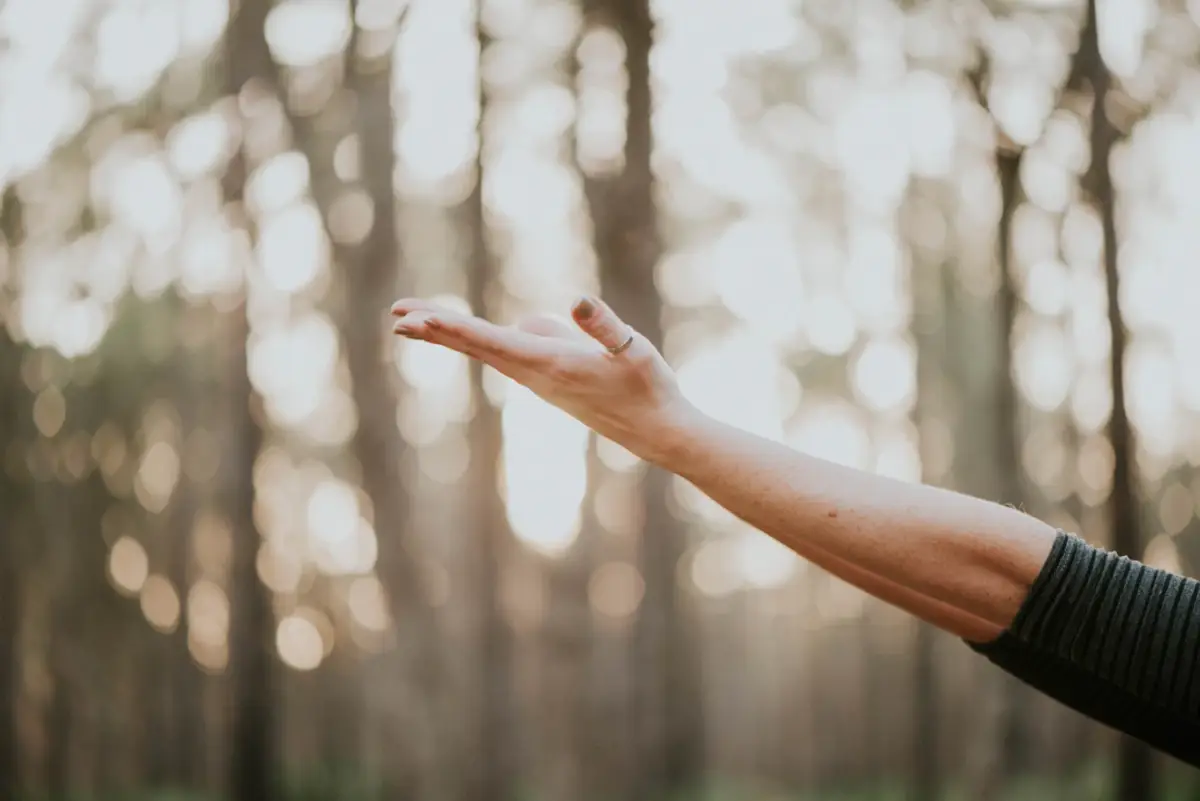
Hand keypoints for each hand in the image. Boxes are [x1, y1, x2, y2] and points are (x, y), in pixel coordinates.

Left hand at [390, 295, 696, 464]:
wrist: (659, 432)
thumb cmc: (649, 389)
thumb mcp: (634, 349)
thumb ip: (604, 326)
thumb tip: (576, 301)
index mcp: (550, 363)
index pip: (490, 341)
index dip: (451, 327)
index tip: (415, 319)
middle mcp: (537, 375)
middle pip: (476, 347)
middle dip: (436, 329)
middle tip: (396, 316)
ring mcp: (541, 381)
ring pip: (488, 351)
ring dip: (452, 335)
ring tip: (417, 321)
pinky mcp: (551, 382)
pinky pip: (507, 355)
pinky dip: (481, 342)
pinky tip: (484, 332)